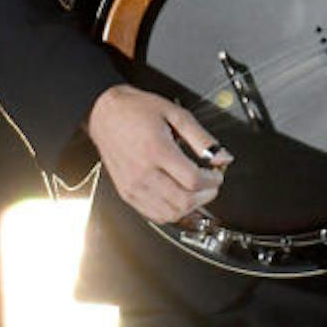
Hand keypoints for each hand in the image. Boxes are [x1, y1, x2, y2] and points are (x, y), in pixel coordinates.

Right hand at [87, 83, 232, 223]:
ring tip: (196, 192)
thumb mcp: (175, 114)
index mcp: (156, 151)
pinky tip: (178, 199)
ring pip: (170, 214)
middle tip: (211, 184)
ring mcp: (133, 186)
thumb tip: (222, 157)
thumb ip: (202, 138)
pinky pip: (154, 216)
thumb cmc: (136, 110)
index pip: (193, 180)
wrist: (104, 113)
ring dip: (190, 207)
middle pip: (184, 201)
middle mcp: (143, 173)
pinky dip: (172, 213)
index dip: (213, 181)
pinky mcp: (127, 193)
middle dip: (206, 196)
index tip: (217, 174)